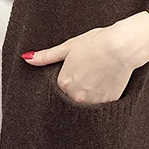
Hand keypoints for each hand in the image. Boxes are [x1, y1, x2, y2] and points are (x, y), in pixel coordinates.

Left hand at [21, 24, 136, 104]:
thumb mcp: (68, 46)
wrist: (122, 46)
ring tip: (98, 77)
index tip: (77, 70)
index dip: (69, 78)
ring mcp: (92, 102)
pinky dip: (102, 97)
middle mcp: (75, 96)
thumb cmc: (97, 43)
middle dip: (77, 88)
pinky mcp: (108, 104)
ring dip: (89, 95)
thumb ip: (46, 56)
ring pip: (85, 103)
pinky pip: (101, 106)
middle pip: (71, 97)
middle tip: (89, 73)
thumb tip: (27, 58)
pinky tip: (106, 83)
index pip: (60, 88)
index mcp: (63, 83)